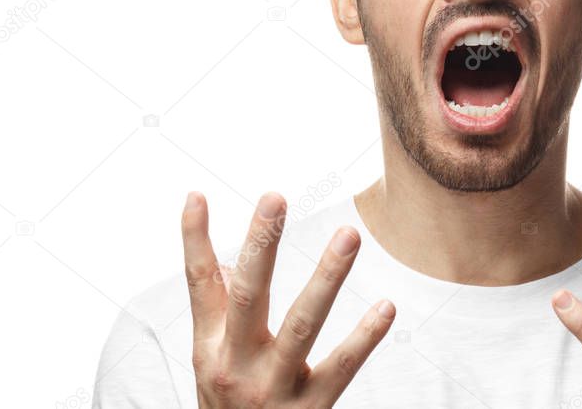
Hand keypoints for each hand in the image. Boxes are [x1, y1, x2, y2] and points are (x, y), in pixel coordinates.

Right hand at [182, 191, 395, 407]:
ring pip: (301, 326)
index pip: (198, 285)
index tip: (198, 193)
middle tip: (275, 197)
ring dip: (327, 277)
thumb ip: (219, 312)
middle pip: (248, 296)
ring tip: (349, 234)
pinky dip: (365, 338)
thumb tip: (229, 258)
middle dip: (261, 245)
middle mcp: (235, 366)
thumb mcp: (213, 361)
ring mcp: (273, 390)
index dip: (194, 240)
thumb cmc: (229, 406)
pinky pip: (342, 369)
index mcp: (210, 348)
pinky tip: (386, 306)